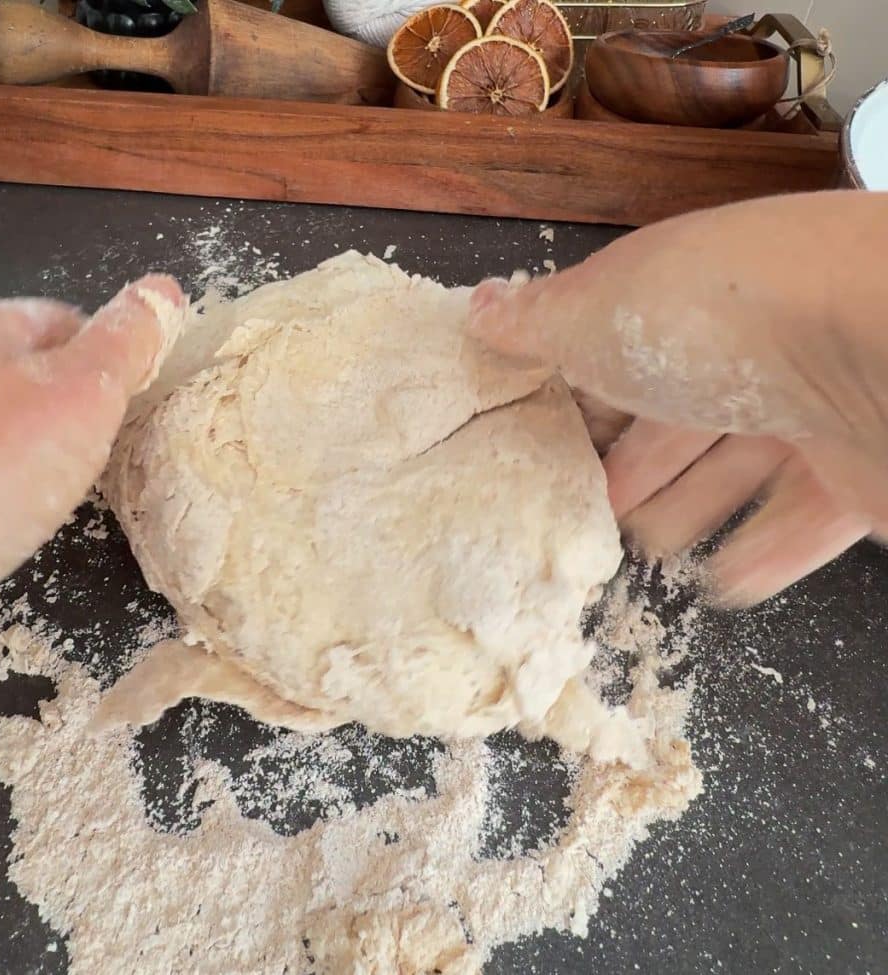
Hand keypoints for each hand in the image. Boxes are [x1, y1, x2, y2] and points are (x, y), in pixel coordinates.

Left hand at [0, 275, 183, 708]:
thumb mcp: (76, 397)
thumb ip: (124, 346)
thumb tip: (165, 288)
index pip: (71, 321)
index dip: (117, 359)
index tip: (148, 407)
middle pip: (34, 384)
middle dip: (81, 422)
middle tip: (120, 463)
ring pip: (2, 442)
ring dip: (40, 470)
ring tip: (69, 504)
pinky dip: (0, 510)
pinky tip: (12, 538)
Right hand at [469, 191, 887, 605]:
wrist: (878, 348)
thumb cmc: (722, 316)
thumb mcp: (600, 310)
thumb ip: (538, 322)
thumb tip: (479, 307)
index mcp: (680, 301)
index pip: (620, 356)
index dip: (582, 405)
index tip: (546, 451)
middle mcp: (747, 350)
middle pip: (678, 420)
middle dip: (634, 470)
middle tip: (593, 514)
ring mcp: (810, 409)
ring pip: (739, 470)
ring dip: (693, 514)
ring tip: (652, 556)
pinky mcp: (856, 472)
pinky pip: (802, 519)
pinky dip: (764, 553)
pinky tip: (728, 584)